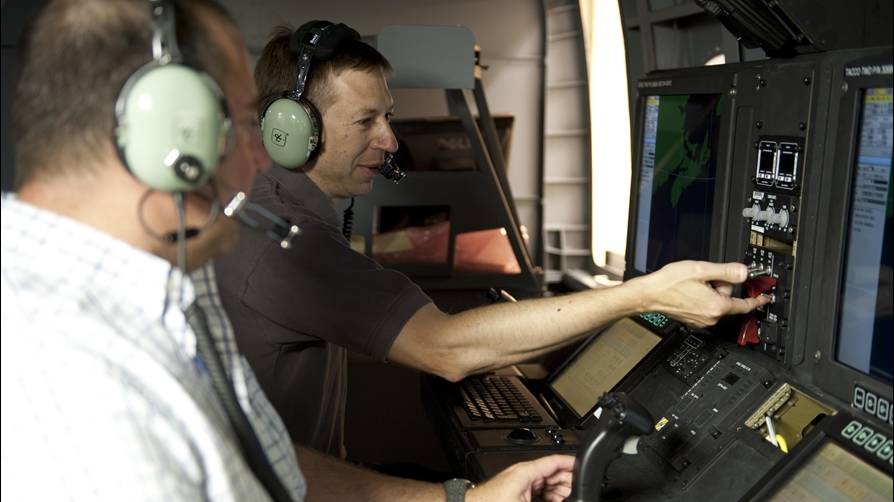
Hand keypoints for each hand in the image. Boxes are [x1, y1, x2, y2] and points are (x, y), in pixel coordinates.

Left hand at [467, 454, 573, 501]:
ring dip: (558, 492)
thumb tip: (560, 498)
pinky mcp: (517, 491)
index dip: (573, 464)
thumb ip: (548, 498)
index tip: (586, 469)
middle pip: (553, 473)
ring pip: (546, 484)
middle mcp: (524, 473)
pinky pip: (538, 491)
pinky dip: (548, 496)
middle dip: (568, 483)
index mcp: (526, 470)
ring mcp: (520, 482)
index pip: (555, 461)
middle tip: (578, 493)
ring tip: (568, 499)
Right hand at [628, 260, 768, 327]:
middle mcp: (710, 317)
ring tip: (691, 284)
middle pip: (727, 299)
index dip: (757, 299)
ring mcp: (700, 320)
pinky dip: (701, 297)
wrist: (647, 294)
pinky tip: (687, 290)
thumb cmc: (668, 284)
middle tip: (704, 277)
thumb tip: (744, 272)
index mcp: (717, 306)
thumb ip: (727, 270)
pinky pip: (705, 307)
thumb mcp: (701, 269)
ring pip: (715, 302)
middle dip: (720, 286)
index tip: (765, 297)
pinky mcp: (692, 320)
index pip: (745, 304)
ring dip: (709, 291)